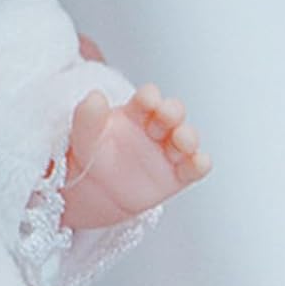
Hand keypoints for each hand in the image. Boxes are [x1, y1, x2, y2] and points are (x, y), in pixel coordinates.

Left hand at [62, 83, 210, 229]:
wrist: (96, 189)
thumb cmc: (94, 154)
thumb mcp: (83, 134)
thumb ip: (87, 116)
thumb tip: (95, 96)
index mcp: (136, 112)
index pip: (149, 96)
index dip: (150, 97)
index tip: (146, 101)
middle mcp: (157, 127)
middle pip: (173, 112)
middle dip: (172, 112)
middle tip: (164, 117)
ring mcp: (169, 150)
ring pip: (188, 138)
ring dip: (188, 136)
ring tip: (180, 140)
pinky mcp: (178, 175)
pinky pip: (196, 167)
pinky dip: (200, 164)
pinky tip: (197, 162)